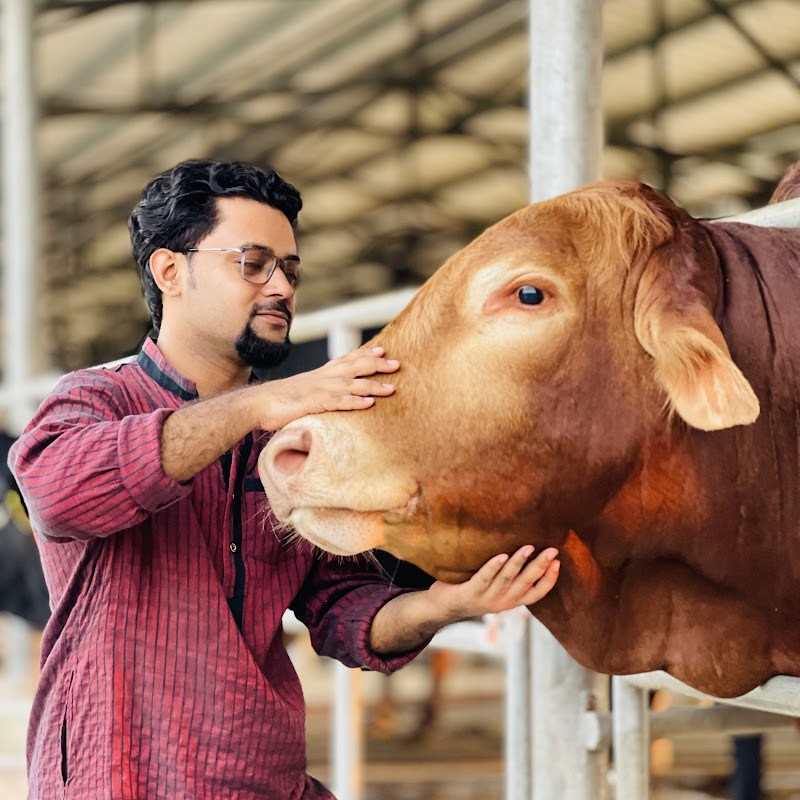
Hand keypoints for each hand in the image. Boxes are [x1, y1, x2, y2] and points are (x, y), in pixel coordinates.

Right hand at [257, 346, 398, 429]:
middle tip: (397, 363)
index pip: (345, 360)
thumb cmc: (278, 401)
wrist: (256, 404)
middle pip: (353, 367)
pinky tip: (369, 403)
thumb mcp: (302, 392)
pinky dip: (354, 402)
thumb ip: (318, 393)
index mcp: (319, 374)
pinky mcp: (312, 404)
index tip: (382, 350)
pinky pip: (337, 402)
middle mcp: (321, 378)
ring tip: (391, 388)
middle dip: (376, 365)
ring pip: (350, 384)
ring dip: (372, 385)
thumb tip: (329, 399)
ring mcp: (317, 390)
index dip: (364, 354)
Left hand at [426, 545, 559, 621]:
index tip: (558, 563)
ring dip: (519, 563)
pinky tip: (501, 556)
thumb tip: (528, 548)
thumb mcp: (496, 589)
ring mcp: (486, 598)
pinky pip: (483, 579)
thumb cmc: (472, 590)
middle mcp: (502, 602)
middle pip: (526, 584)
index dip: (549, 579)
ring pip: (507, 580)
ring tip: (529, 547)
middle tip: (552, 550)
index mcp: (511, 601)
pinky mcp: (469, 593)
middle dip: (541, 566)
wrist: (441, 607)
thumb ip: (509, 577)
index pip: (537, 593)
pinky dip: (493, 567)